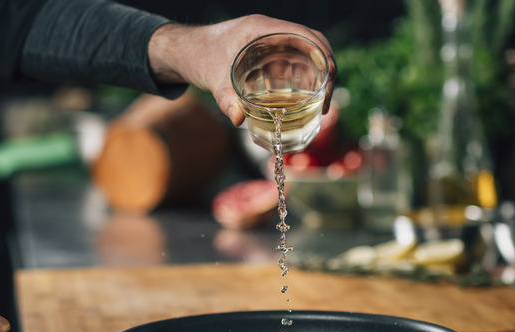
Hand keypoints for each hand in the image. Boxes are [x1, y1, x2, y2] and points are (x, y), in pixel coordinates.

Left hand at [148, 15, 336, 126]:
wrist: (183, 51)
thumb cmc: (198, 57)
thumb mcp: (213, 79)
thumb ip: (226, 99)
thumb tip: (238, 119)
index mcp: (263, 29)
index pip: (306, 35)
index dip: (324, 55)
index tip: (330, 80)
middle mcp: (270, 33)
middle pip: (312, 45)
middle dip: (326, 70)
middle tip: (327, 100)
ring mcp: (269, 43)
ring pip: (304, 55)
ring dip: (316, 76)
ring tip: (321, 104)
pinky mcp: (265, 55)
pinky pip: (291, 64)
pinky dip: (301, 80)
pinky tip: (302, 102)